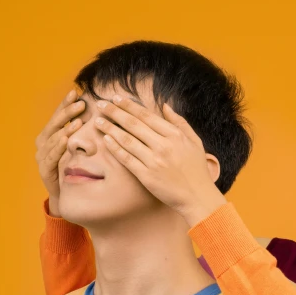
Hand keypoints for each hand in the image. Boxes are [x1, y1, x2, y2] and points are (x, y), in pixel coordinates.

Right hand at [35, 90, 84, 215]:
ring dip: (64, 129)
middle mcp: (44, 143)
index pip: (59, 116)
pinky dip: (58, 147)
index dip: (66, 104)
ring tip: (76, 122)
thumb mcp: (80, 147)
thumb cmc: (75, 168)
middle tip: (80, 104)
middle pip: (55, 124)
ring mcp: (42, 157)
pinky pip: (51, 157)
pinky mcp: (45, 171)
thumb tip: (101, 113)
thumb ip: (84, 132)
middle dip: (67, 113)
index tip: (76, 92)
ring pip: (53, 139)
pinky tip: (66, 140)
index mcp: (51, 135)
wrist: (67, 196)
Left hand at [94, 96, 226, 225]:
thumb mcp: (194, 141)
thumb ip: (180, 122)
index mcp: (174, 135)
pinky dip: (115, 148)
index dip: (129, 106)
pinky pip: (127, 159)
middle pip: (134, 124)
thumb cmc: (197, 169)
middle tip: (101, 104)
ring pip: (127, 140)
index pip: (146, 116)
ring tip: (98, 121)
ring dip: (110, 129)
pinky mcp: (147, 176)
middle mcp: (163, 146)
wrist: (197, 196)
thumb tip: (165, 106)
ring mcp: (154, 161)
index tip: (116, 98)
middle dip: (115, 112)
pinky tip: (106, 140)